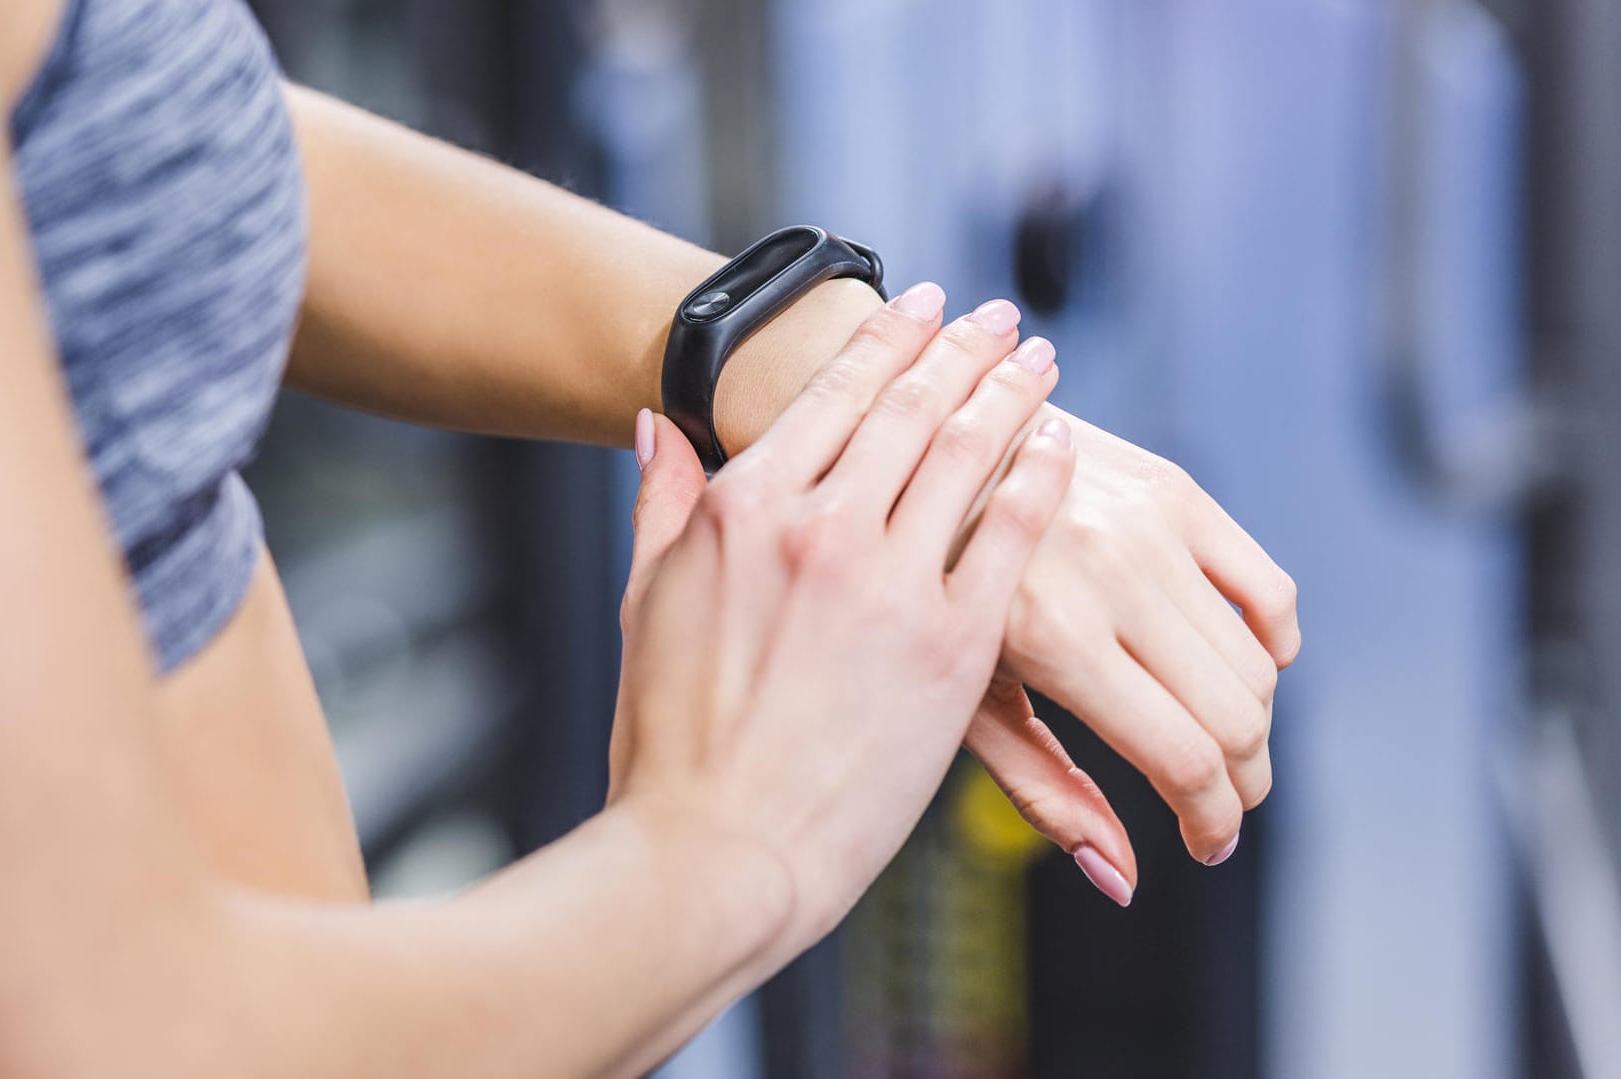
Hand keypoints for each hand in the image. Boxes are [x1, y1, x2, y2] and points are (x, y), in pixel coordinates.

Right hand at [609, 283, 1074, 951]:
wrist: (712, 853)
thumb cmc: (670, 745)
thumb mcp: (646, 602)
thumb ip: (662, 503)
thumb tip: (657, 429)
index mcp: (741, 510)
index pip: (832, 395)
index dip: (886, 340)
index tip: (922, 309)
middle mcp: (817, 528)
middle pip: (911, 408)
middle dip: (962, 350)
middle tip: (996, 318)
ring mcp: (887, 583)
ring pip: (967, 454)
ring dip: (1010, 394)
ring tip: (1036, 360)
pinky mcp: (948, 646)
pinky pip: (1011, 536)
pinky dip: (1040, 479)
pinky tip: (1062, 448)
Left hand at [962, 405, 1298, 901]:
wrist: (910, 451)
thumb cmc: (920, 593)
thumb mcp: (959, 695)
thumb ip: (1046, 790)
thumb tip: (1123, 882)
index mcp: (1051, 636)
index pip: (1182, 757)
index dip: (1211, 820)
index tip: (1207, 844)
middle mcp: (1109, 575)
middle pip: (1234, 717)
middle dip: (1240, 783)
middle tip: (1218, 804)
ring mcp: (1147, 527)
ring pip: (1258, 664)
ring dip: (1254, 724)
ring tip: (1217, 745)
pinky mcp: (1172, 488)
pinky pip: (1269, 587)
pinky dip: (1272, 642)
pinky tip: (1241, 666)